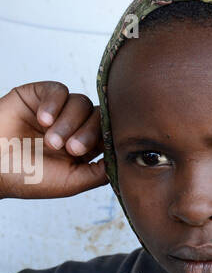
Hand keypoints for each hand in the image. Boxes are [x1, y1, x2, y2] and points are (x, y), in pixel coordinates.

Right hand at [0, 81, 107, 199]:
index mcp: (83, 147)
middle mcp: (72, 127)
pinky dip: (54, 104)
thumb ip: (100, 172)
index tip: (93, 152)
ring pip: (81, 102)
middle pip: (98, 116)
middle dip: (88, 132)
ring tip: (50, 141)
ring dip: (68, 122)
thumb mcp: (71, 183)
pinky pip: (59, 90)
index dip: (106, 138)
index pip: (107, 133)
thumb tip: (125, 160)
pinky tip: (42, 120)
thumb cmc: (26, 178)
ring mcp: (57, 110)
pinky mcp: (38, 95)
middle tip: (71, 148)